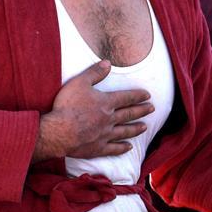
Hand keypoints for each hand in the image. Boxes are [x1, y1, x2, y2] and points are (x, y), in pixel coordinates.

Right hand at [33, 60, 153, 161]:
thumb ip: (94, 73)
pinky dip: (122, 148)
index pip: (126, 97)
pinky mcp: (98, 148)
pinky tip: (128, 147)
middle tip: (152, 109)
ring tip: (144, 127)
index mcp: (105, 102)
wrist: (59, 131)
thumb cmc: (67, 106)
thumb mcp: (79, 83)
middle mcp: (109, 119)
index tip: (148, 95)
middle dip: (141, 110)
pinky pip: (114, 149)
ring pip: (124, 131)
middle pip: (129, 114)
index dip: (137, 95)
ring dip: (135, 128)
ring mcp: (105, 135)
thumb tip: (108, 62)